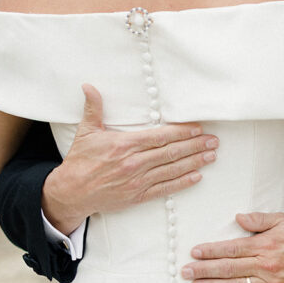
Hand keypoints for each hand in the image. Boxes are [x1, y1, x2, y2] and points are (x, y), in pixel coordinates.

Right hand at [42, 84, 218, 234]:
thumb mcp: (86, 131)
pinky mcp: (137, 196)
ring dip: (194, 162)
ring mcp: (137, 181)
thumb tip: (89, 86)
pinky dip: (181, 183)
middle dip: (195, 146)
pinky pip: (164, 189)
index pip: (159, 137)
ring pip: (171, 170)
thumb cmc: (79, 161)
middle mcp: (134, 163)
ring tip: (211, 155)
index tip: (198, 128)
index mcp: (125, 145)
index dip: (181, 132)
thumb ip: (94, 108)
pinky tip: (196, 176)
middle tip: (213, 140)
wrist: (70, 192)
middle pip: (171, 153)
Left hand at [181, 212, 283, 282]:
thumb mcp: (281, 219)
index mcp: (264, 246)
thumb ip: (258, 219)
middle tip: (185, 272)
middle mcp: (264, 266)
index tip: (194, 252)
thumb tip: (238, 217)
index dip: (211, 251)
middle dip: (204, 270)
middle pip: (228, 269)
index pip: (231, 249)